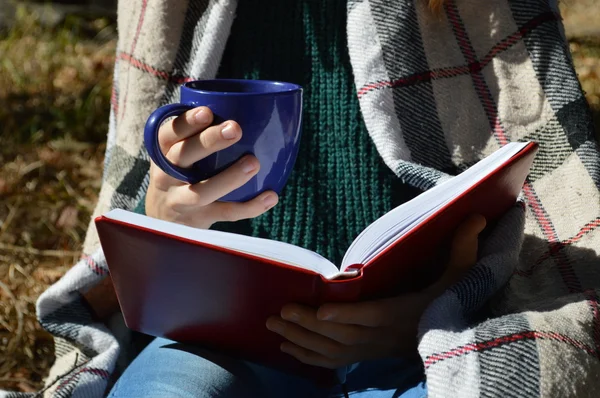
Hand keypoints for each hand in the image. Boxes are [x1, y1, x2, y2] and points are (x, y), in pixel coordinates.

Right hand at [146, 106, 278, 227]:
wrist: (163, 219)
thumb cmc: (180, 173)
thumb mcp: (178, 153)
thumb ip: (198, 134)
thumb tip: (248, 107)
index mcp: (163, 152)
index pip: (169, 134)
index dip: (186, 122)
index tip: (207, 112)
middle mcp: (167, 175)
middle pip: (183, 157)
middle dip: (209, 141)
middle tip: (235, 129)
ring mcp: (181, 200)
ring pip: (202, 191)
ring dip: (229, 177)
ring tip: (253, 163)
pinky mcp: (199, 219)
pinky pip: (226, 214)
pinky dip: (250, 207)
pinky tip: (271, 196)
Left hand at [266, 214, 485, 368]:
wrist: (443, 340)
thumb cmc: (444, 303)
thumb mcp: (458, 279)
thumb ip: (463, 250)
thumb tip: (476, 217)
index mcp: (399, 314)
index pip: (371, 316)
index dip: (346, 316)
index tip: (322, 309)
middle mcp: (380, 336)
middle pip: (341, 334)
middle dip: (308, 325)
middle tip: (280, 312)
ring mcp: (368, 350)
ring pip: (330, 350)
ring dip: (300, 339)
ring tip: (272, 325)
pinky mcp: (361, 356)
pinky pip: (331, 362)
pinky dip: (307, 358)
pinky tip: (285, 349)